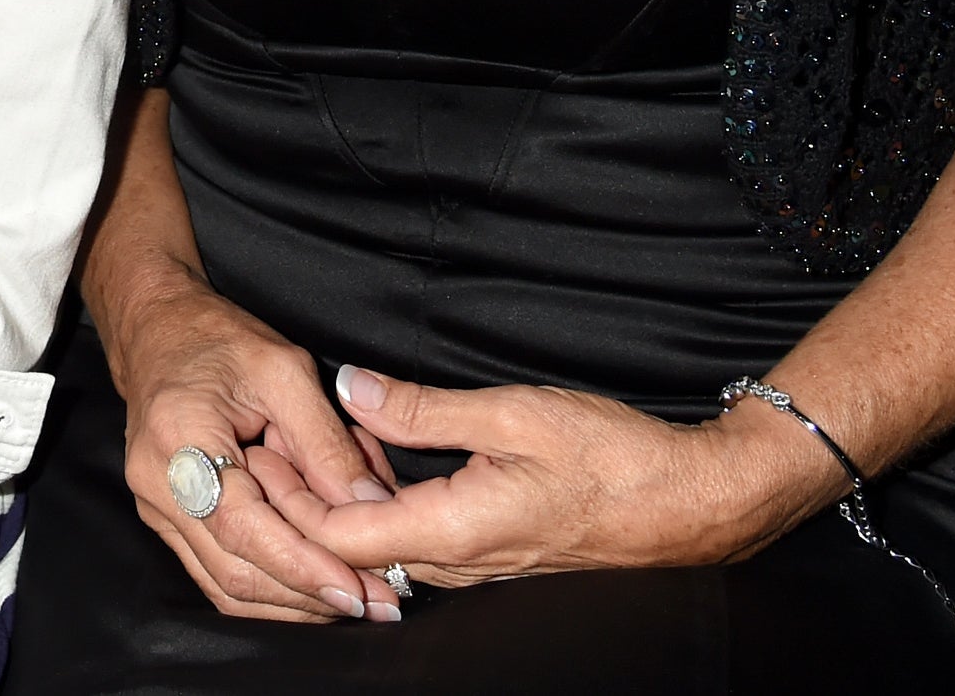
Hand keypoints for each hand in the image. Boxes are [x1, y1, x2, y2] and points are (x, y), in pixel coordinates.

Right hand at [111, 274, 402, 622]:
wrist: (156, 327)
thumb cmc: (217, 337)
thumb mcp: (283, 368)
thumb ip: (325, 441)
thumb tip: (372, 506)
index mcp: (178, 438)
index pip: (242, 527)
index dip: (301, 566)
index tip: (359, 589)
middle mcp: (158, 484)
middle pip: (234, 572)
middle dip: (310, 597)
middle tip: (377, 602)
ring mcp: (157, 507)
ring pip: (227, 585)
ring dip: (295, 601)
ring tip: (358, 597)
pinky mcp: (169, 518)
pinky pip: (217, 571)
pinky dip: (271, 585)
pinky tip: (315, 582)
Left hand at [268, 364, 846, 589]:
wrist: (692, 502)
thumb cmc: (613, 457)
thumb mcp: (513, 413)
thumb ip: (424, 408)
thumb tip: (350, 388)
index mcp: (454, 533)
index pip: (341, 538)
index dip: (293, 500)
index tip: (261, 451)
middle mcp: (459, 563)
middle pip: (354, 547)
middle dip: (303, 501)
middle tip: (264, 440)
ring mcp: (478, 565)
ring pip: (385, 543)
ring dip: (340, 501)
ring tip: (301, 442)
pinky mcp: (494, 551)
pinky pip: (418, 537)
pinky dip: (381, 503)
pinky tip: (371, 458)